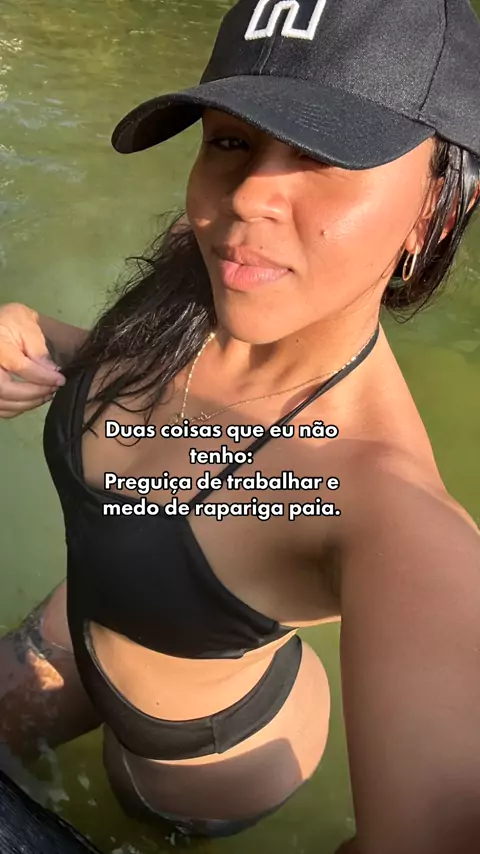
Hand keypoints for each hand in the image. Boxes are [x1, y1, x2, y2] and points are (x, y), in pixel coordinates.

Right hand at [0, 303, 65, 417]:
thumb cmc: (12, 321)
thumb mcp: (28, 327)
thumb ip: (39, 350)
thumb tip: (53, 372)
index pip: (18, 366)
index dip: (41, 377)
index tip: (59, 380)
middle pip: (4, 389)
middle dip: (33, 394)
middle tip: (53, 389)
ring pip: (1, 402)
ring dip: (27, 403)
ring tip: (46, 394)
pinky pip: (0, 407)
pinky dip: (16, 408)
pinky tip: (32, 399)